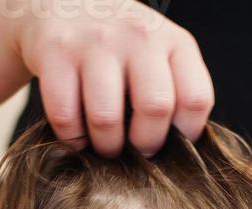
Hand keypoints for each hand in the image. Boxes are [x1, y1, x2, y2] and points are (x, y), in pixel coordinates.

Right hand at [13, 0, 212, 156]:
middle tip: (134, 150)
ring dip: (106, 146)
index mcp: (174, 41)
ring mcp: (96, 42)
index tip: (170, 143)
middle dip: (144, 145)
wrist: (66, 3)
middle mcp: (139, 36)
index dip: (185, 135)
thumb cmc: (121, 46)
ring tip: (105, 145)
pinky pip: (65, 116)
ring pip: (106, 119)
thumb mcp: (161, 56)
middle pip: (154, 108)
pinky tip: (77, 132)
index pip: (194, 99)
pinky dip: (71, 137)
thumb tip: (179, 151)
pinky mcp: (56, 52)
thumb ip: (175, 92)